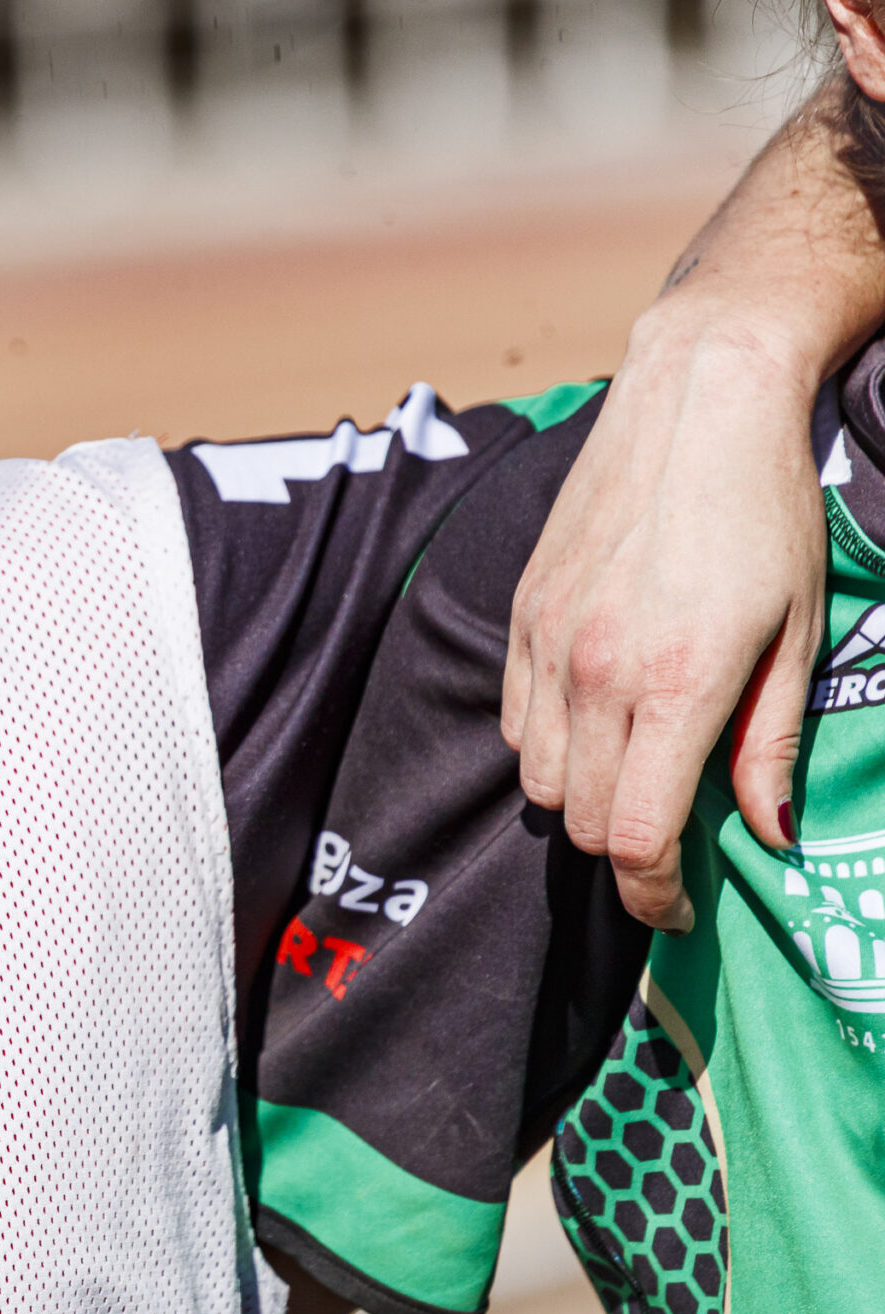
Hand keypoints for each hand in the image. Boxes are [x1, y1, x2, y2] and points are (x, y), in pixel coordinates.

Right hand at [506, 86, 882, 929]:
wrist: (695, 404)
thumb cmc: (764, 512)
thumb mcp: (797, 633)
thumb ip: (770, 742)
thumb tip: (767, 831)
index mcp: (677, 683)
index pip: (634, 836)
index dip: (652, 892)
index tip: (675, 909)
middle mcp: (598, 670)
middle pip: (580, 818)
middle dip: (624, 848)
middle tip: (670, 838)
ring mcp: (549, 641)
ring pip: (538, 775)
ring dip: (582, 794)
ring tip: (633, 770)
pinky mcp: (522, 613)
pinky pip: (516, 717)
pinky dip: (548, 742)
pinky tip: (595, 717)